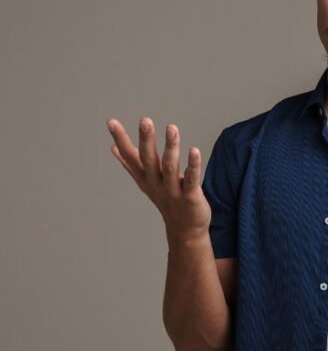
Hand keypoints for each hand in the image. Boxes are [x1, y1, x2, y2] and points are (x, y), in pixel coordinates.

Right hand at [106, 117, 210, 244]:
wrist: (184, 230)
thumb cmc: (166, 199)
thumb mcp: (145, 181)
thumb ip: (130, 164)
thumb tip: (113, 147)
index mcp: (145, 177)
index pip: (130, 156)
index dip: (121, 139)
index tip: (110, 121)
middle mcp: (156, 183)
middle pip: (149, 160)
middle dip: (146, 140)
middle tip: (145, 120)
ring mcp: (172, 191)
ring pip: (170, 167)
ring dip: (170, 147)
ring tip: (171, 127)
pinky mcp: (190, 197)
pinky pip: (191, 179)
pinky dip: (192, 165)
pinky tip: (194, 150)